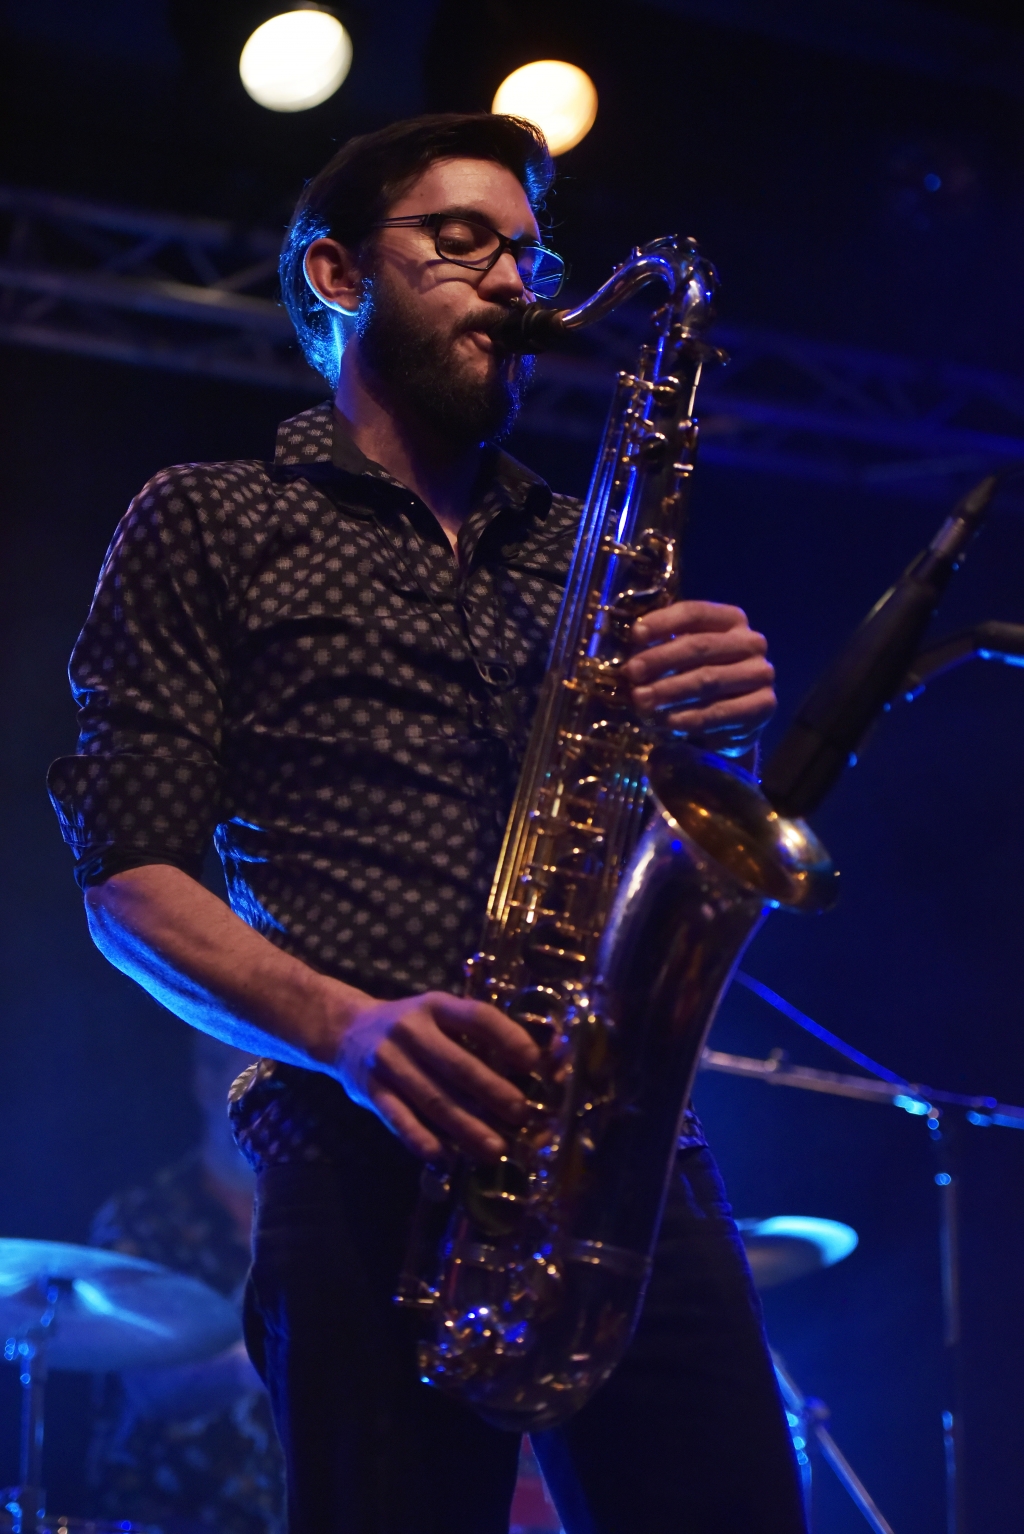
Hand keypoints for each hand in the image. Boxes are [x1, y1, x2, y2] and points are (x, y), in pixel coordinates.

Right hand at [333, 991, 540, 1161]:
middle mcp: (410, 1030)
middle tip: (521, 1114)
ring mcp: (388, 1061)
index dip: (507, 1038)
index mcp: (435, 1006)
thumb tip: (532, 1063)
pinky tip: (446, 1157)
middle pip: (457, 1065)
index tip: (533, 1062)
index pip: (477, 1017)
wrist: (345, 1029)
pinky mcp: (370, 1090)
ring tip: (496, 1148)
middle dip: (493, 1092)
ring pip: (433, 1099)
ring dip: (467, 1127)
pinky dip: (421, 1139)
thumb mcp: (438, 1014)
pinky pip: (398, 1119)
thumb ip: (474, 1034)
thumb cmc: (411, 1027)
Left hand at [623, 600, 775, 755]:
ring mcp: (761, 673)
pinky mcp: (763, 706)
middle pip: (699, 646)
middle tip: (631, 674)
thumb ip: (663, 648)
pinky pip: (720, 711)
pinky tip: (667, 722)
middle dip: (660, 660)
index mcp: (731, 620)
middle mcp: (751, 642)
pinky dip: (690, 718)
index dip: (663, 622)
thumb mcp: (683, 658)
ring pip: (708, 679)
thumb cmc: (698, 678)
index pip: (694, 613)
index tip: (636, 636)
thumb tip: (631, 653)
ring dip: (669, 691)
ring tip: (641, 700)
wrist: (730, 722)